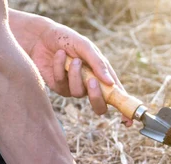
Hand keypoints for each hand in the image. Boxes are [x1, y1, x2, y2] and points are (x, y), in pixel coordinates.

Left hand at [10, 11, 132, 125]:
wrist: (41, 35)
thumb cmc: (68, 39)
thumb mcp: (86, 47)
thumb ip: (99, 64)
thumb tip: (110, 83)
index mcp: (104, 76)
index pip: (117, 96)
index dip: (124, 109)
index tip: (129, 121)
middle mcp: (91, 85)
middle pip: (100, 106)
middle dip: (97, 97)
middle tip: (93, 82)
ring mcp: (75, 88)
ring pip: (79, 93)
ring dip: (76, 75)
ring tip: (73, 60)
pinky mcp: (59, 87)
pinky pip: (63, 85)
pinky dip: (60, 69)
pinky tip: (59, 56)